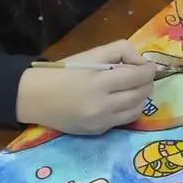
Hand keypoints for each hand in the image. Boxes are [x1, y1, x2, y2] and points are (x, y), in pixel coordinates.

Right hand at [16, 40, 155, 134]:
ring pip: (137, 110)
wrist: (34, 98)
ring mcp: (101, 122)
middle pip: (141, 94)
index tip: (148, 66)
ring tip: (133, 88)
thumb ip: (119, 51)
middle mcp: (102, 105)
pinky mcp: (97, 131)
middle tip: (142, 76)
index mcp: (98, 82)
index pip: (137, 76)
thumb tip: (141, 62)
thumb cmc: (62, 72)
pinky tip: (120, 101)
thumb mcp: (89, 54)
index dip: (148, 70)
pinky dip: (128, 109)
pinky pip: (123, 120)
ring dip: (141, 98)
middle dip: (147, 83)